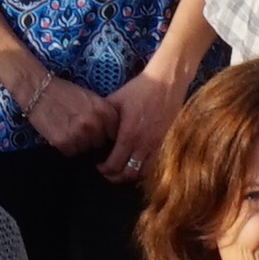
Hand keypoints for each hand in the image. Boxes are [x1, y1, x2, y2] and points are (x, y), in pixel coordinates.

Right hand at [8, 61, 117, 156]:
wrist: (38, 89)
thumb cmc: (65, 92)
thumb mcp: (91, 98)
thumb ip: (103, 114)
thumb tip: (112, 134)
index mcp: (104, 110)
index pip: (114, 133)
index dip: (105, 133)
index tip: (98, 132)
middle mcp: (94, 123)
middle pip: (99, 143)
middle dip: (91, 139)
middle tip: (78, 127)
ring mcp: (79, 133)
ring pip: (85, 150)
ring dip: (78, 143)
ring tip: (68, 128)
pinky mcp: (63, 142)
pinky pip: (71, 152)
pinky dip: (66, 146)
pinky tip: (60, 132)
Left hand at [97, 58, 189, 183]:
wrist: (167, 83)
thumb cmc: (140, 89)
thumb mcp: (116, 100)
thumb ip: (104, 117)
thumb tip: (91, 128)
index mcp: (130, 135)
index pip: (115, 165)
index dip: (104, 170)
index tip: (98, 166)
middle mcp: (144, 145)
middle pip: (128, 174)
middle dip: (115, 177)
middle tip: (108, 172)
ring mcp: (158, 146)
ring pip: (143, 174)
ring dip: (130, 176)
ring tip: (122, 170)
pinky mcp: (167, 144)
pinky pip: (155, 166)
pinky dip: (145, 170)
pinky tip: (138, 165)